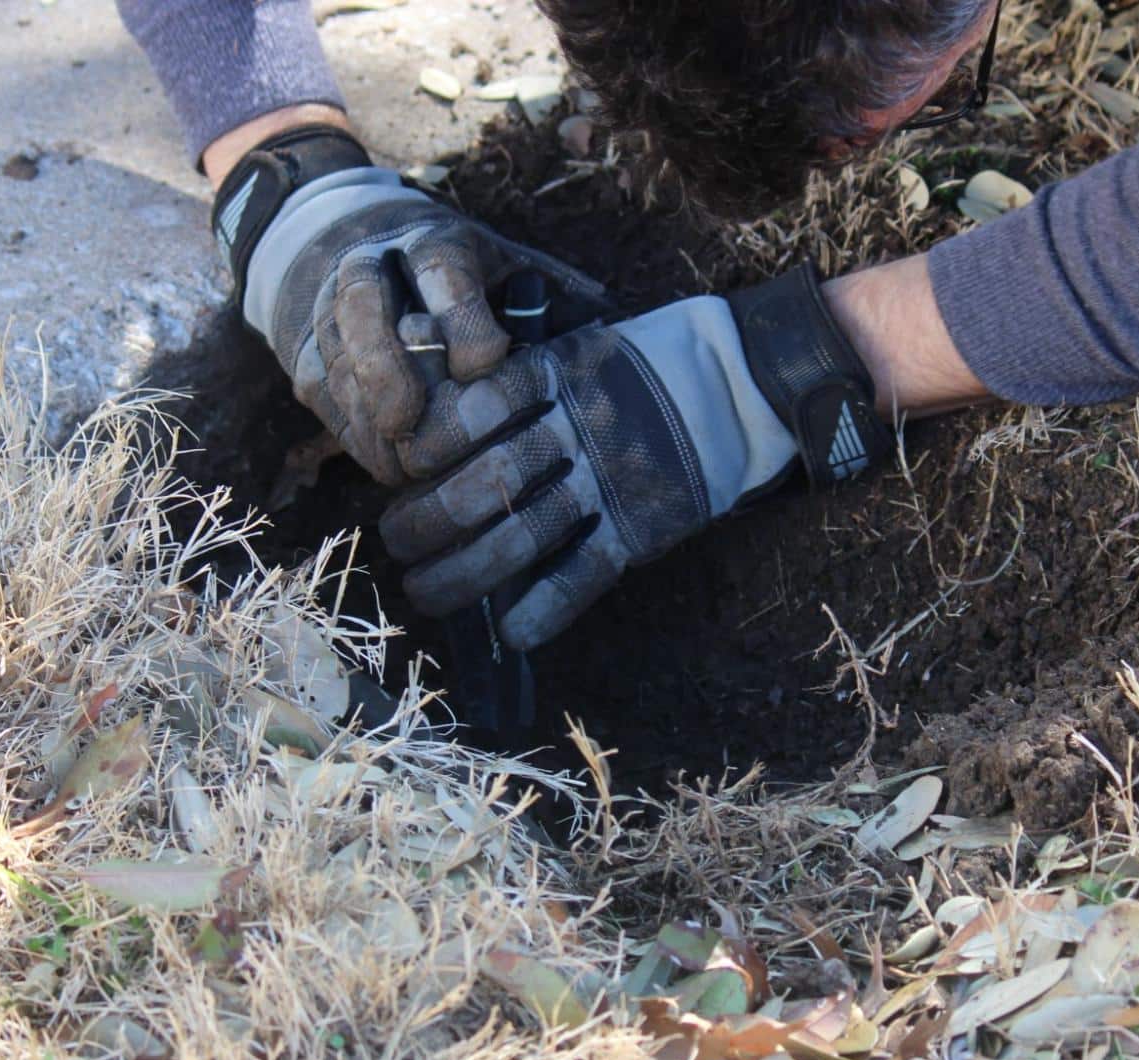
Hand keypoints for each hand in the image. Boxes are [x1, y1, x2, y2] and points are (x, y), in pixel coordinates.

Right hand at [214, 127, 607, 484]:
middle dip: (385, 366)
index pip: (440, 270)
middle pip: (364, 308)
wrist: (350, 251)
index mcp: (431, 241)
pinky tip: (387, 467)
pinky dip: (352, 436)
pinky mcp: (306, 354)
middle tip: (410, 421)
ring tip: (406, 465)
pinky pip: (323, 398)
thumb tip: (609, 318)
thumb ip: (551, 293)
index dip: (461, 320)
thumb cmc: (455, 277)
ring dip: (368, 416)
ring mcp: (327, 310)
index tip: (486, 365)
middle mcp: (370, 266)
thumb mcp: (503, 266)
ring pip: (336, 360)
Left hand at [380, 264, 896, 649]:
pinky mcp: (642, 523)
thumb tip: (437, 412)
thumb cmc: (645, 367)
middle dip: (429, 517)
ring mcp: (612, 478)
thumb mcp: (581, 347)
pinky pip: (584, 572)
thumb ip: (522, 378)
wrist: (745, 381)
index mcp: (558, 374)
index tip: (398, 466)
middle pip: (487, 478)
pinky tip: (509, 632)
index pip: (477, 407)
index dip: (430, 442)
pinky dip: (544, 607)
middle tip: (394, 541)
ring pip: (523, 532)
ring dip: (464, 572)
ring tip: (423, 594)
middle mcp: (579, 426)